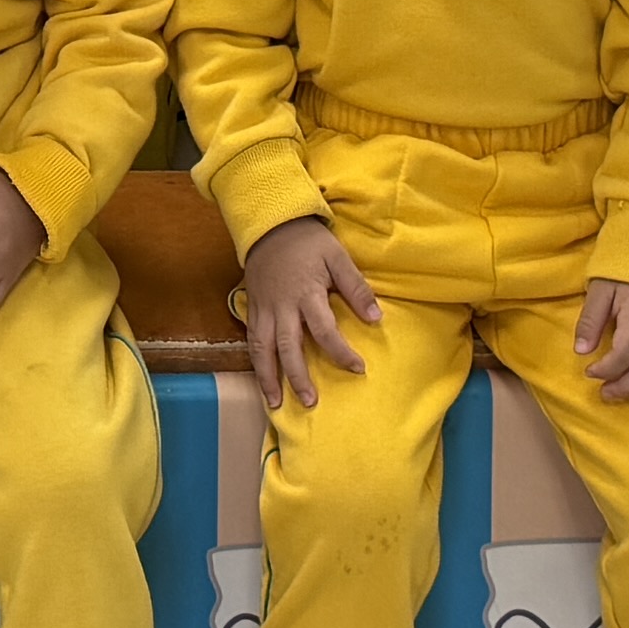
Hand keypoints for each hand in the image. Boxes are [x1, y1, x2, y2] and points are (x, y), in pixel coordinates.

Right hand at [239, 219, 385, 411]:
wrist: (270, 224)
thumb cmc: (308, 242)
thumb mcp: (337, 257)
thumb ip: (356, 288)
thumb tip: (377, 318)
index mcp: (306, 294)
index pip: (324, 331)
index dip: (341, 352)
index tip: (358, 368)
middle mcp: (282, 307)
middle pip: (288, 348)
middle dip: (298, 377)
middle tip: (310, 402)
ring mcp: (264, 309)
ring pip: (262, 349)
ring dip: (268, 378)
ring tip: (274, 403)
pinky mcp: (252, 308)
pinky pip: (251, 340)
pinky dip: (255, 362)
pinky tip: (262, 378)